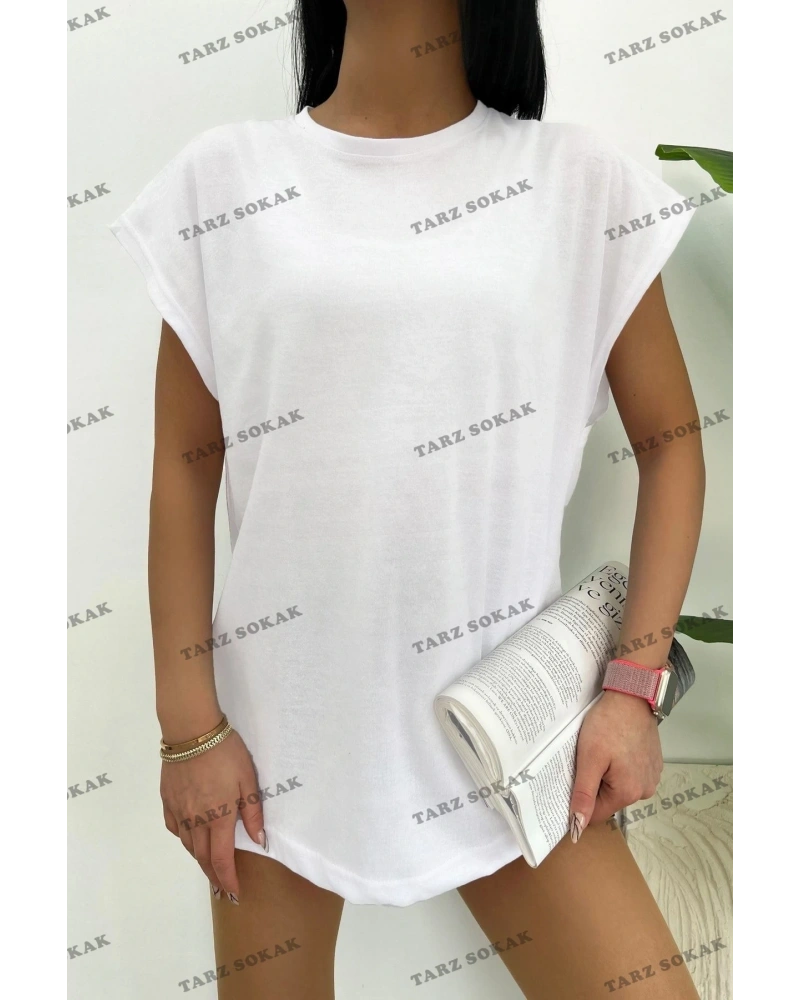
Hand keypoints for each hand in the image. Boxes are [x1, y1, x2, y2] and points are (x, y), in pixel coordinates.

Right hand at [160, 729, 265, 901]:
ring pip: (188, 845)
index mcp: (218, 818)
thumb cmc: (226, 753)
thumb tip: (258, 841)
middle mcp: (196, 820)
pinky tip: (189, 837)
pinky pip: (174, 828)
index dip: (228, 879)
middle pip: (203, 857)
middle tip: (222, 889)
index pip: (222, 859)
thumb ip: (252, 813)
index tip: (234, 893)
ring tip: (208, 866)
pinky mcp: (167, 800)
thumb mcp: (248, 780)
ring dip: (199, 859)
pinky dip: (183, 838)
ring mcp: (179, 811)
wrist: (192, 732)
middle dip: (213, 876)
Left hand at [568, 690, 662, 840]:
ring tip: (604, 750)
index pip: (596, 814)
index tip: (575, 777)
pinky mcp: (653, 764)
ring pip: (619, 786)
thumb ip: (583, 795)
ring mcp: (651, 776)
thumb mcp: (589, 759)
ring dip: (607, 773)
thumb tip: (578, 828)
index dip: (581, 800)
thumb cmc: (609, 724)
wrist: (632, 696)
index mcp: (628, 793)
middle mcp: (644, 790)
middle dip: (595, 783)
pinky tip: (616, 746)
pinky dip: (620, 764)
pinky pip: (630, 773)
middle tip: (590, 758)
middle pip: (608, 799)